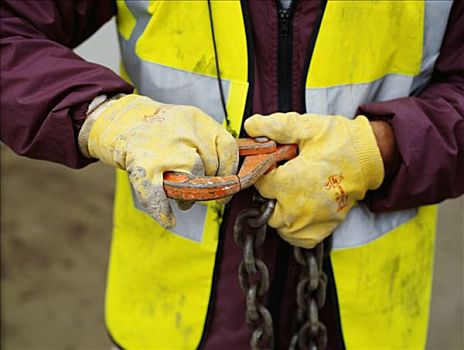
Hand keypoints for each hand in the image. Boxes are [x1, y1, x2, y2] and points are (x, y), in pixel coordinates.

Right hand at [79, 94, 237, 228]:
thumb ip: (208, 142)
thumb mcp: (188, 122)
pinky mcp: (143, 165)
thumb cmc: (160, 128)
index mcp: (198, 120)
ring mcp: (164, 149)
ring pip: (190, 183)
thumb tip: (230, 176)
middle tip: (199, 192)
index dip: (230, 170)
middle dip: (207, 186)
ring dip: (189, 199)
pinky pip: (158, 195)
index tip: (228, 184)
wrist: (119, 119)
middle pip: (209, 168)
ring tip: (183, 201)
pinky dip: (163, 211)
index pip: (227, 148)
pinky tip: (169, 221)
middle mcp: (184, 133)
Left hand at [244, 112, 383, 247]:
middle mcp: (298, 207)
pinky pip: (299, 239)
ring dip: (280, 212)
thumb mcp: (306, 127)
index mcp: (290, 183)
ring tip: (290, 194)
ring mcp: (312, 221)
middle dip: (270, 192)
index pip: (260, 183)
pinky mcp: (324, 227)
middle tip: (283, 177)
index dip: (263, 171)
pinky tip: (298, 212)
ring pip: (280, 226)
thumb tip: (251, 126)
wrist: (370, 156)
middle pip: (267, 207)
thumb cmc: (339, 141)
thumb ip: (275, 127)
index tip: (273, 164)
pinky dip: (294, 230)